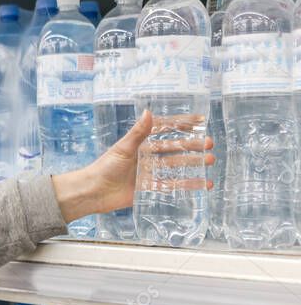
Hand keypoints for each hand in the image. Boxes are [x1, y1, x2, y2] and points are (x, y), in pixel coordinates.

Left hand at [51, 111, 214, 223]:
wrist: (94, 192)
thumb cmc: (104, 167)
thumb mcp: (123, 148)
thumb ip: (138, 132)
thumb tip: (149, 112)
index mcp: (140, 144)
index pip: (164, 132)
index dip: (181, 126)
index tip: (199, 120)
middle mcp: (146, 157)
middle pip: (174, 149)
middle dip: (192, 146)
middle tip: (210, 144)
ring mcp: (149, 172)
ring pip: (176, 166)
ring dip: (193, 164)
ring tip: (211, 160)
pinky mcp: (149, 188)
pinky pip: (172, 185)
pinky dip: (188, 184)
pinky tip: (204, 183)